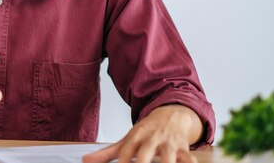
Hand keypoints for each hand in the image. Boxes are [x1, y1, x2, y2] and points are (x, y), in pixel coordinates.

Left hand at [83, 105, 202, 162]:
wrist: (171, 114)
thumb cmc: (146, 132)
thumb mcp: (127, 139)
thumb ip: (107, 153)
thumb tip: (85, 161)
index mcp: (136, 135)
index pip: (126, 149)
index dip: (123, 160)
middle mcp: (152, 139)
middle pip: (146, 153)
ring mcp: (168, 143)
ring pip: (169, 157)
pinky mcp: (183, 149)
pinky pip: (187, 158)